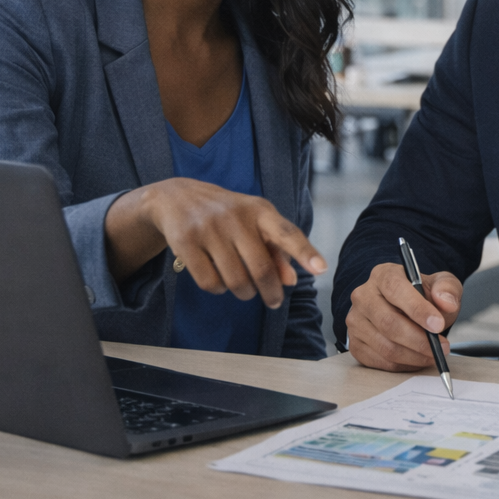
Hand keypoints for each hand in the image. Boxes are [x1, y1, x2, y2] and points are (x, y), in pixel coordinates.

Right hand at [107, 178, 325, 308]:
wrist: (177, 197)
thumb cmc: (227, 215)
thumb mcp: (254, 223)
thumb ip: (277, 250)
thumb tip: (292, 280)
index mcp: (259, 210)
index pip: (286, 232)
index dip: (305, 252)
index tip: (321, 269)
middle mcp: (235, 217)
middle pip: (260, 269)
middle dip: (270, 292)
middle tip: (273, 301)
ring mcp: (209, 229)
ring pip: (235, 280)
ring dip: (244, 293)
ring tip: (245, 289)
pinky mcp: (186, 242)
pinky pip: (210, 283)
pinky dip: (219, 290)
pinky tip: (220, 281)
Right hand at [346, 262, 463, 371]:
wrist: (409, 310)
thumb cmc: (424, 297)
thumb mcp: (442, 285)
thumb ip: (447, 289)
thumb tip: (446, 302)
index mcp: (383, 275)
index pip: (395, 289)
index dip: (417, 309)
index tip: (438, 325)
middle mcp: (364, 296)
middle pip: (388, 323)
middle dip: (419, 340)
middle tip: (441, 347)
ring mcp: (356, 321)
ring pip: (385, 346)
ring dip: (414, 356)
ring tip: (434, 355)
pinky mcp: (355, 343)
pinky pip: (379, 361)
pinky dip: (403, 365)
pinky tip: (417, 359)